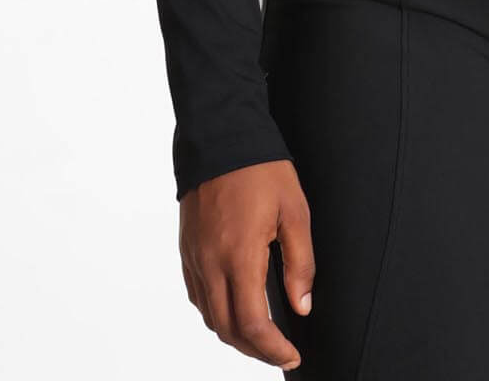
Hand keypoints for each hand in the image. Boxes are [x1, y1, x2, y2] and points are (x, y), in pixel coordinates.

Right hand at [180, 158, 314, 368]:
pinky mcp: (187, 248)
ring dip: (234, 334)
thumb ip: (300, 262)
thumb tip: (301, 306)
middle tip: (280, 351)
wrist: (220, 134)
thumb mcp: (295, 210)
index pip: (252, 324)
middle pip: (226, 329)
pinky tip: (233, 306)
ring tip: (261, 335)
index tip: (291, 354)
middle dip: (254, 349)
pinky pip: (197, 295)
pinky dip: (215, 312)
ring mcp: (194, 257)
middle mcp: (210, 262)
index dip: (273, 349)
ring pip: (208, 316)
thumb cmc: (260, 168)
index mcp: (239, 255)